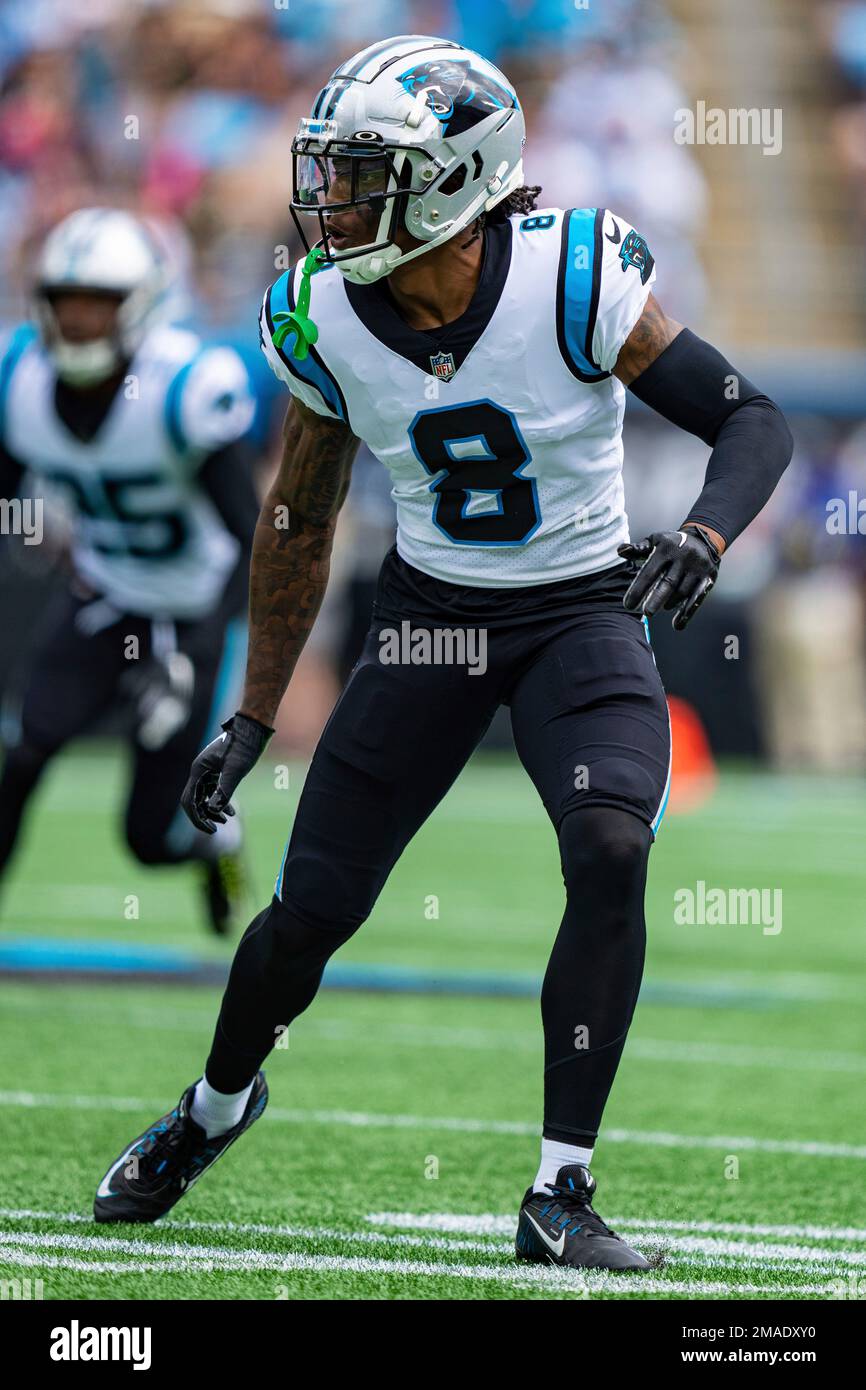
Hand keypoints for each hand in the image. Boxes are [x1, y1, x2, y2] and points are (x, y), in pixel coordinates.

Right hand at [181, 712, 273, 833]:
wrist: (252, 729)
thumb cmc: (244, 746)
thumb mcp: (235, 770)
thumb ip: (224, 790)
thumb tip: (213, 810)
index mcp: (199, 770)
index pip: (189, 800)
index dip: (197, 818)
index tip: (210, 829)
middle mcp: (199, 771)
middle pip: (194, 800)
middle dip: (203, 816)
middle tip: (216, 829)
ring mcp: (207, 770)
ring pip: (203, 796)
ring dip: (212, 810)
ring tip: (226, 820)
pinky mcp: (216, 770)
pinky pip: (212, 790)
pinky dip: (219, 801)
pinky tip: (231, 812)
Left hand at [618, 525, 720, 630]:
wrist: (704, 538)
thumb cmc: (672, 544)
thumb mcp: (655, 541)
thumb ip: (638, 549)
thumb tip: (620, 551)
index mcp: (666, 549)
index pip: (649, 572)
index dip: (638, 590)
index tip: (628, 605)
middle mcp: (683, 557)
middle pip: (668, 583)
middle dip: (656, 600)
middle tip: (646, 613)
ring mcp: (697, 567)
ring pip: (683, 592)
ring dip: (670, 603)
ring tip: (662, 607)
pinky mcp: (708, 577)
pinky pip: (697, 598)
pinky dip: (687, 613)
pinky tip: (677, 625)